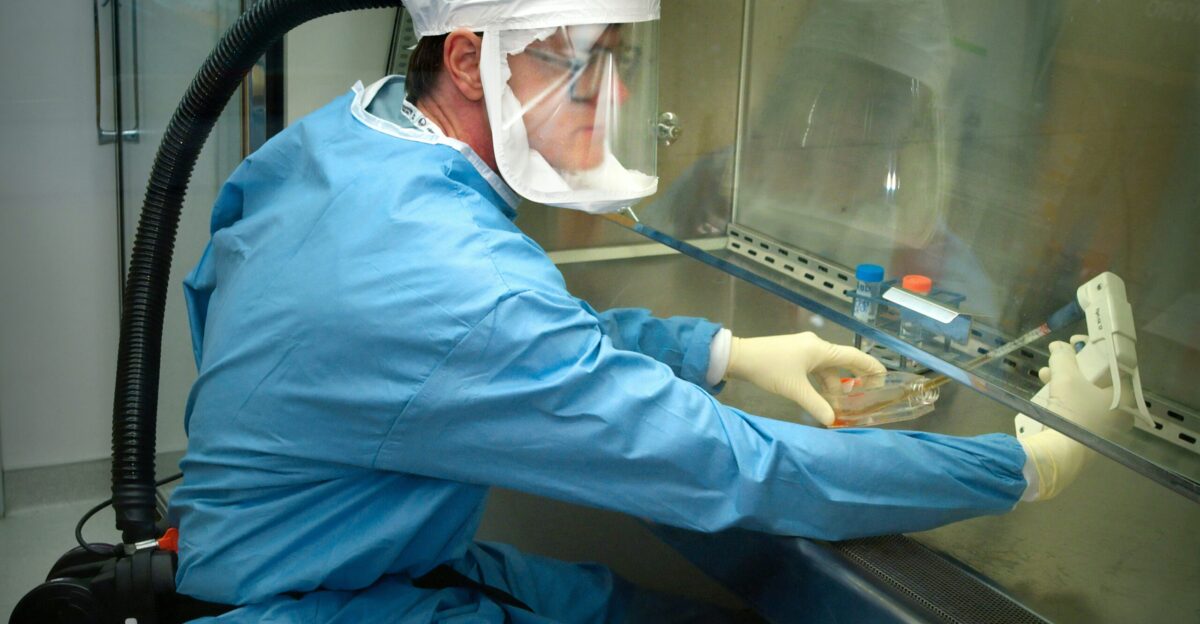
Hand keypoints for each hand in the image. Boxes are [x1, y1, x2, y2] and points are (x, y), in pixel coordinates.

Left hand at [725, 332, 886, 425]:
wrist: (739, 357)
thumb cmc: (769, 368)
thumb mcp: (795, 389)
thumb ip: (816, 405)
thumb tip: (832, 421)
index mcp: (820, 349)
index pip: (855, 357)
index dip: (872, 368)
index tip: (883, 382)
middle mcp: (816, 346)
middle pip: (843, 364)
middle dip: (852, 383)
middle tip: (861, 402)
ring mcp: (805, 350)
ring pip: (828, 369)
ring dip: (834, 387)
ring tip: (840, 407)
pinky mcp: (795, 356)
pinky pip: (816, 370)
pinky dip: (821, 383)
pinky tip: (822, 398)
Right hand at [1036, 335, 1129, 430]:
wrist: (1060, 453)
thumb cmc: (1072, 412)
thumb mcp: (1066, 378)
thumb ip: (1063, 358)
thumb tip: (1059, 347)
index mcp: (1124, 397)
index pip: (1114, 364)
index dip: (1094, 349)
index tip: (1075, 343)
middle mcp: (1119, 412)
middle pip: (1097, 379)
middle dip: (1074, 365)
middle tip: (1059, 357)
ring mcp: (1104, 426)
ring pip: (1085, 394)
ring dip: (1065, 380)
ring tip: (1045, 374)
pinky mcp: (1088, 435)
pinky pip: (1078, 408)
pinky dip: (1065, 397)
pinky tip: (1046, 391)